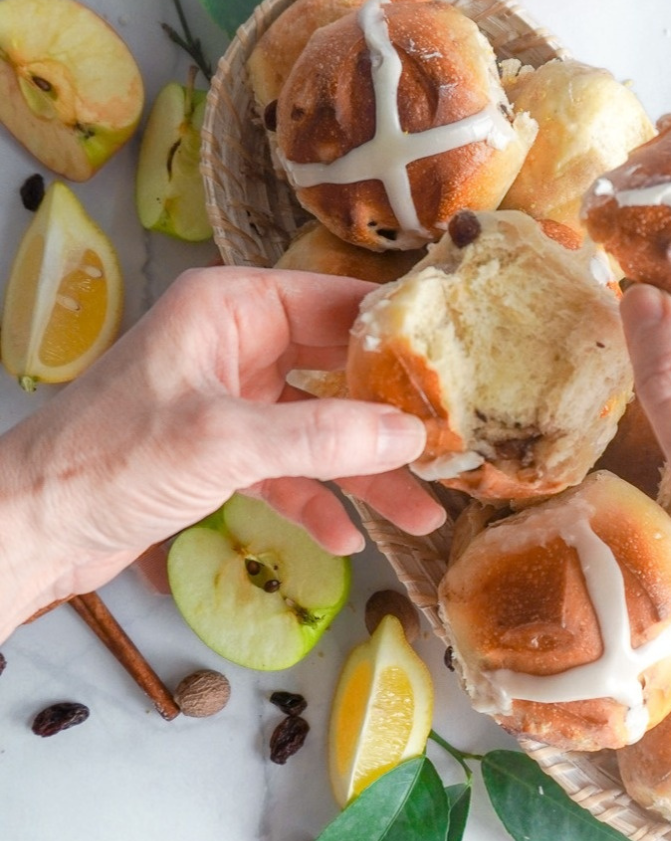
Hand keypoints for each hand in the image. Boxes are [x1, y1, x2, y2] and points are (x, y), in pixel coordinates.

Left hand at [0, 266, 443, 635]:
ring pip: (318, 427)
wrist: (29, 529)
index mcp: (231, 308)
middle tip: (450, 437)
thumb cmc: (111, 459)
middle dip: (389, 411)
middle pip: (336, 368)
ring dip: (365, 469)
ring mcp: (231, 401)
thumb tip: (412, 435)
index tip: (458, 357)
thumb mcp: (224, 442)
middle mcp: (236, 345)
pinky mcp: (222, 453)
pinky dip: (316, 498)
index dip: (397, 330)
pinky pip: (289, 468)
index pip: (335, 303)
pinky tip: (347, 537)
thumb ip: (322, 437)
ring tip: (420, 510)